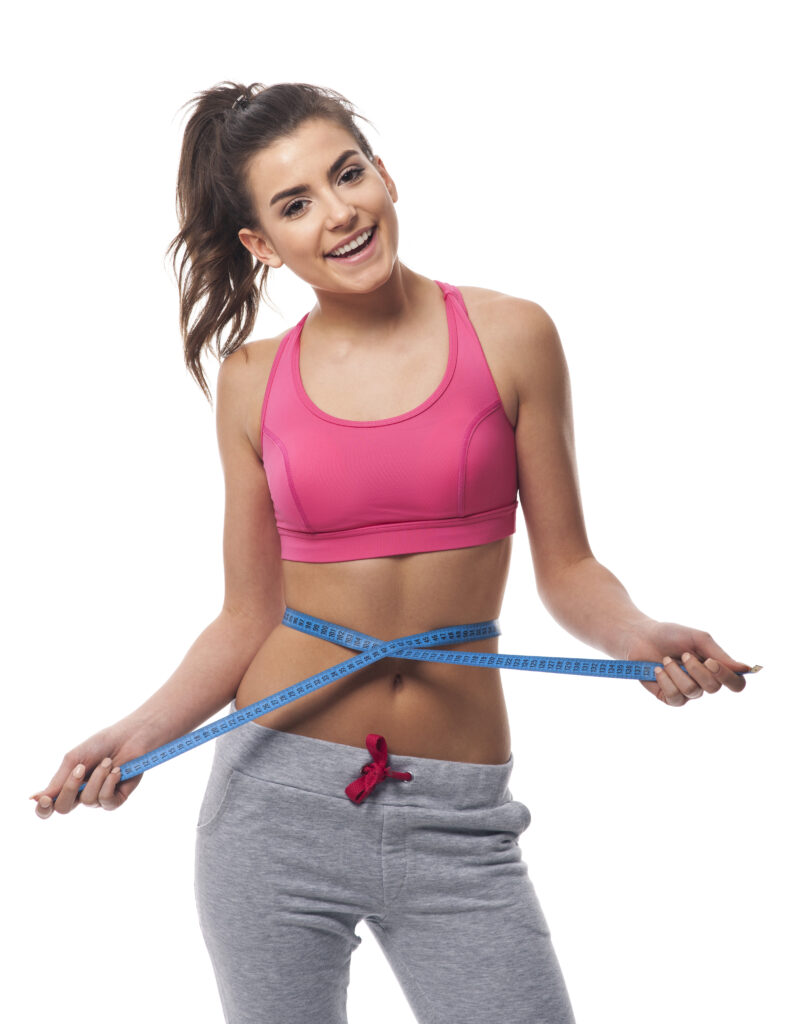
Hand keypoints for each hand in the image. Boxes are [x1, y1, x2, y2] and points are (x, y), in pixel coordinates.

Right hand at [30, 717, 149, 818]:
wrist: (130, 737)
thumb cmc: (102, 744)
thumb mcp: (74, 759)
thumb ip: (57, 781)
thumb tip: (34, 800)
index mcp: (68, 785)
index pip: (50, 806)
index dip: (43, 809)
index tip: (45, 799)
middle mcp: (81, 794)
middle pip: (64, 807)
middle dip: (71, 787)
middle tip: (81, 768)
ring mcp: (99, 798)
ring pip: (88, 800)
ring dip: (98, 777)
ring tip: (108, 761)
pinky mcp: (117, 799)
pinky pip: (106, 801)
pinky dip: (110, 783)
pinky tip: (118, 771)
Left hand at [623, 621, 753, 705]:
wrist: (641, 637)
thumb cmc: (671, 635)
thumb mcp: (698, 639)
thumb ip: (720, 655)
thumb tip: (745, 668)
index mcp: (715, 669)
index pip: (736, 684)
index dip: (727, 676)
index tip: (710, 661)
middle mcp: (704, 683)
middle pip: (713, 687)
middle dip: (696, 669)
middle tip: (683, 654)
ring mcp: (687, 692)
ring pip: (692, 690)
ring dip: (677, 671)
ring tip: (666, 659)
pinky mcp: (670, 698)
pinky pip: (675, 697)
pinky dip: (665, 680)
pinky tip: (658, 670)